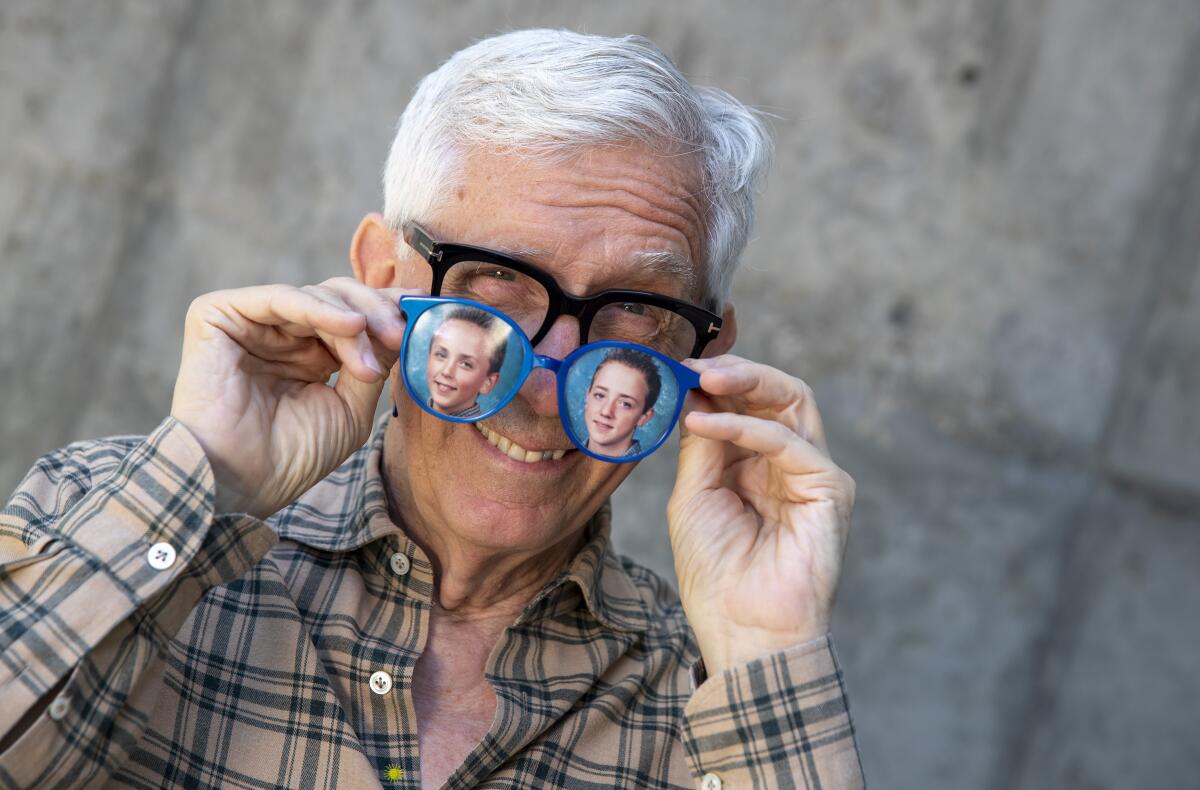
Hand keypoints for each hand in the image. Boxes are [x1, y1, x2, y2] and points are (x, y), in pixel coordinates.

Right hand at [169, 277, 417, 516]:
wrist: (242, 482)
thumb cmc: (293, 456)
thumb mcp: (352, 408)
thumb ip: (373, 363)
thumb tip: (403, 325)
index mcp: (307, 354)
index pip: (351, 314)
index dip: (387, 310)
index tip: (423, 316)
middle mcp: (279, 334)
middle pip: (337, 297)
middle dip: (376, 312)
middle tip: (400, 335)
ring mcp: (248, 323)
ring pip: (315, 295)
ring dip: (354, 320)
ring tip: (370, 358)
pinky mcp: (217, 316)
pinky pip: (278, 297)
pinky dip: (318, 308)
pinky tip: (350, 327)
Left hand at [667, 355, 854, 676]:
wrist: (742, 628)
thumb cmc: (716, 572)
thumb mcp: (694, 496)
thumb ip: (701, 445)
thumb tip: (693, 392)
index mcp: (757, 465)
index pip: (747, 404)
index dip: (715, 382)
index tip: (675, 368)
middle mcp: (789, 463)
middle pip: (776, 393)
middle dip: (735, 371)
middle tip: (693, 365)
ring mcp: (813, 473)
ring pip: (793, 402)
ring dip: (746, 382)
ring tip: (701, 379)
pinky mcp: (830, 489)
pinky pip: (790, 442)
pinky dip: (745, 426)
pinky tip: (704, 424)